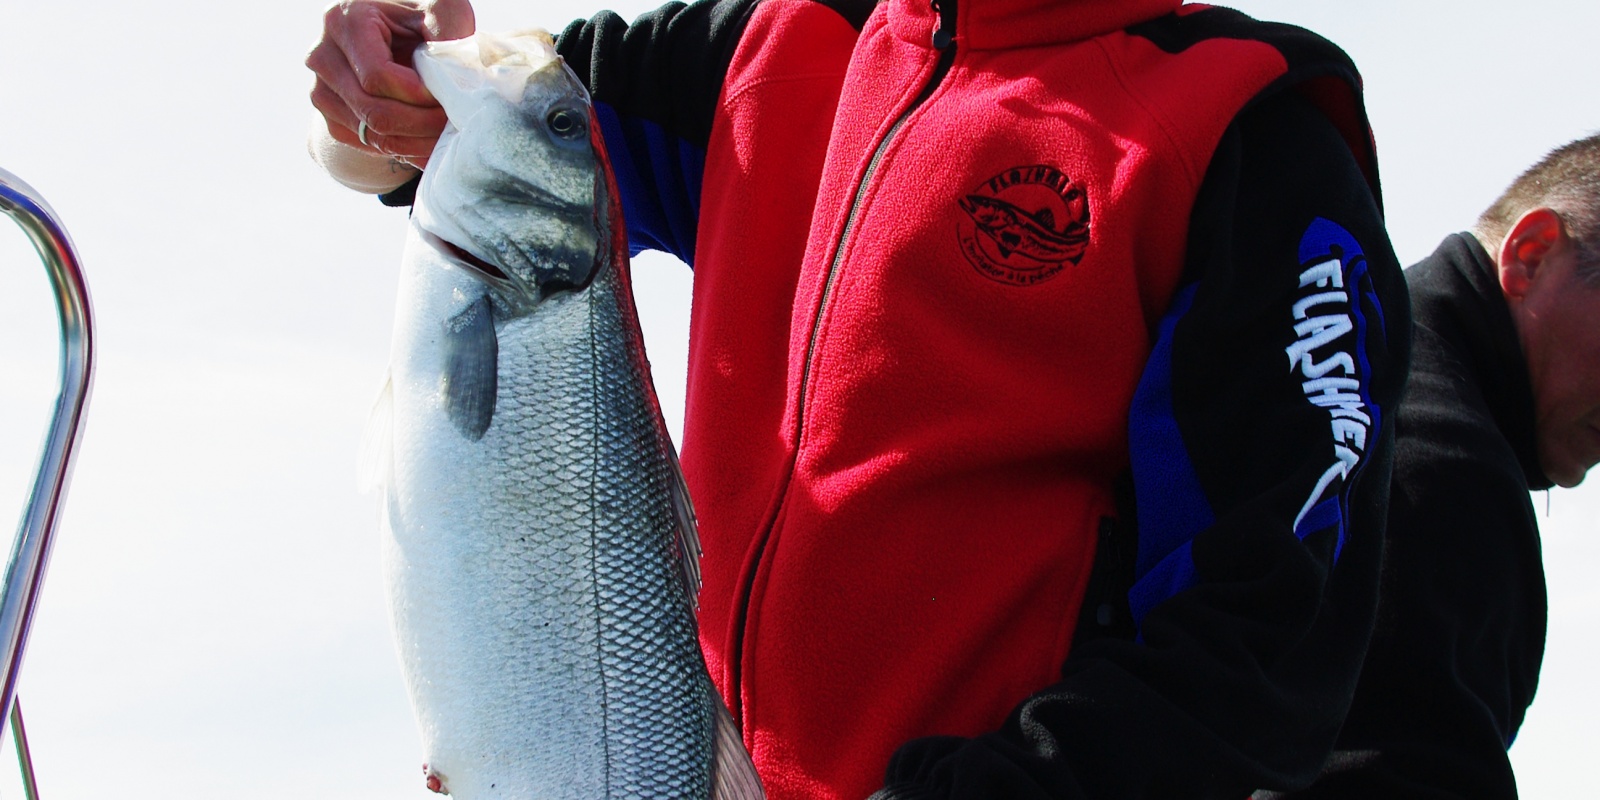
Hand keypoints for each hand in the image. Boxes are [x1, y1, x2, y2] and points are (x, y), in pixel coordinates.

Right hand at [306, 0, 475, 169]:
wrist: (395, 42)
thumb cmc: (421, 22)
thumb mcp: (441, 10)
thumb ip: (449, 25)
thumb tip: (453, 66)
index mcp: (345, 20)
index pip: (377, 76)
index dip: (417, 95)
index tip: (447, 99)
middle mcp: (323, 56)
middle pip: (373, 110)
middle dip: (421, 124)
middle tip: (454, 125)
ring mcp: (321, 90)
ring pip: (371, 134)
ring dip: (416, 143)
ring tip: (447, 136)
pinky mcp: (330, 117)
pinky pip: (367, 146)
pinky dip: (404, 149)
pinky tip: (428, 141)